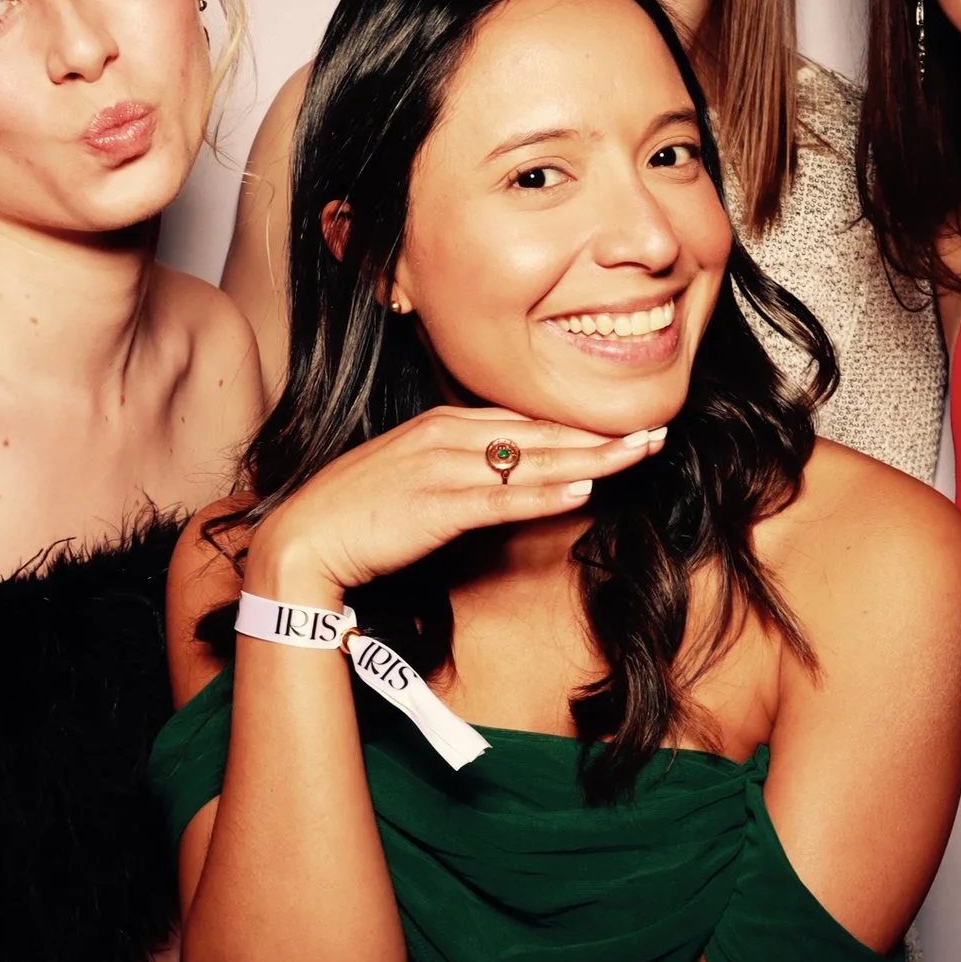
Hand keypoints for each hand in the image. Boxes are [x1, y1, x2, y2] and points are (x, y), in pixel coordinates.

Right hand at [245, 406, 665, 599]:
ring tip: (641, 453)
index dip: (578, 425)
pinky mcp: (435, 506)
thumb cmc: (354, 514)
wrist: (303, 540)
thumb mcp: (409, 474)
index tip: (623, 426)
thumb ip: (455, 466)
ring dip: (592, 458)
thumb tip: (500, 473)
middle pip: (539, 434)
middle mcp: (446, 437)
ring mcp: (441, 469)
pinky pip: (501, 500)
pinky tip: (583, 492)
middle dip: (601, 434)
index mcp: (441, 425)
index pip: (524, 421)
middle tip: (657, 430)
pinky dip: (544, 494)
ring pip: (532, 461)